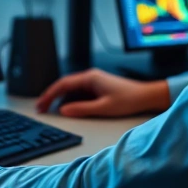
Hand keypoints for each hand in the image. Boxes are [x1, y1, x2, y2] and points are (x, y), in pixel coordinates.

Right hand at [35, 68, 170, 117]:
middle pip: (65, 85)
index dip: (49, 94)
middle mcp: (90, 77)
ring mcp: (94, 82)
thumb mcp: (103, 108)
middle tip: (41, 108)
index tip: (41, 104)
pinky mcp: (98, 88)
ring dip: (61, 99)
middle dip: (52, 97)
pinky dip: (71, 100)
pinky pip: (79, 93)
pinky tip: (69, 109)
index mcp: (90, 78)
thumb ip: (82, 109)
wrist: (146, 96)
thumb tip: (63, 111)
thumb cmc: (128, 100)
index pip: (63, 84)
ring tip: (52, 111)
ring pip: (72, 89)